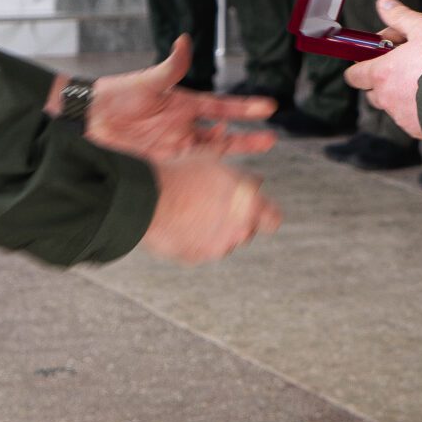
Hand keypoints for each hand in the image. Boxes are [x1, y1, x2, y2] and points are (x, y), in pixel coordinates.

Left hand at [81, 37, 277, 160]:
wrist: (90, 119)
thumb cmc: (118, 94)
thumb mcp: (147, 81)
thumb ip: (170, 67)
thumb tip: (184, 41)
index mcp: (185, 104)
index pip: (222, 107)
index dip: (245, 108)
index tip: (269, 108)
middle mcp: (184, 125)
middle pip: (222, 135)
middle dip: (247, 139)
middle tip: (271, 140)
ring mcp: (174, 145)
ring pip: (209, 153)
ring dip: (228, 156)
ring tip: (252, 164)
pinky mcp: (161, 162)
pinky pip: (187, 168)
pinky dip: (202, 172)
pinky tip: (216, 176)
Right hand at [140, 155, 281, 262]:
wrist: (149, 198)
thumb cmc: (183, 174)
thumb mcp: (217, 163)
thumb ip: (243, 176)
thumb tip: (259, 180)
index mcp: (250, 203)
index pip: (273, 219)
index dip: (264, 214)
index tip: (256, 209)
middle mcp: (240, 228)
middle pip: (248, 231)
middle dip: (238, 221)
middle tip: (217, 206)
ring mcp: (218, 246)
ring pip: (225, 242)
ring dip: (216, 232)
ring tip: (194, 212)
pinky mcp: (197, 257)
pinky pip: (201, 249)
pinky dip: (194, 240)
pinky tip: (180, 223)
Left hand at [343, 0, 421, 141]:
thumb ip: (400, 17)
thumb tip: (384, 4)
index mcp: (382, 74)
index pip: (354, 75)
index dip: (360, 65)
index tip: (372, 58)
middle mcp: (387, 98)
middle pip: (371, 91)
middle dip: (382, 79)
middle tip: (403, 66)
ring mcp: (402, 116)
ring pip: (391, 105)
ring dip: (399, 95)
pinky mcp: (417, 129)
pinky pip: (409, 119)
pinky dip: (416, 109)